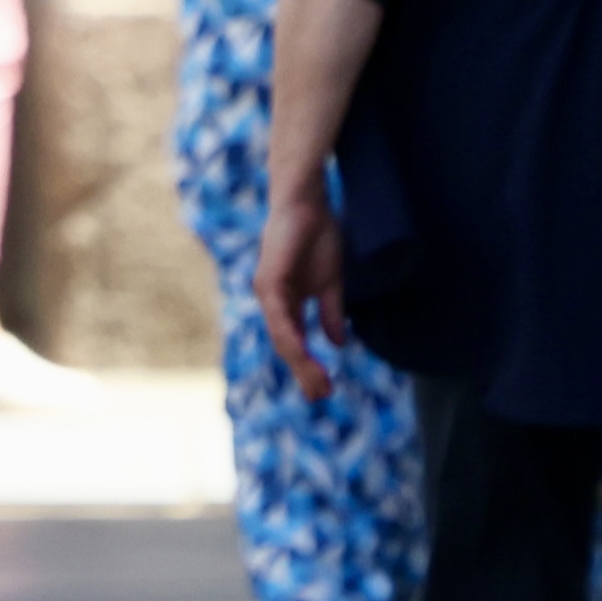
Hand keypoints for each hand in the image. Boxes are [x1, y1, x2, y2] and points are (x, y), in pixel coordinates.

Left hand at [253, 185, 349, 393]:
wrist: (307, 204)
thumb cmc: (317, 237)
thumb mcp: (330, 283)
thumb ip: (330, 312)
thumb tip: (335, 343)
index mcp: (285, 303)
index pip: (294, 342)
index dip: (307, 366)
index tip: (323, 389)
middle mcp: (272, 301)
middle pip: (286, 345)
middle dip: (304, 372)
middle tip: (320, 396)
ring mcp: (267, 292)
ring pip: (281, 336)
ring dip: (299, 362)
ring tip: (317, 383)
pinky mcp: (269, 281)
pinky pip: (279, 316)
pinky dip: (289, 336)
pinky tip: (301, 353)